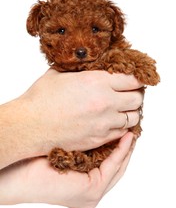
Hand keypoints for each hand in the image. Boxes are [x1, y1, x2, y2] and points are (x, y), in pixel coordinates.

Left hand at [0, 132, 134, 207]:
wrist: (17, 171)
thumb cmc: (37, 157)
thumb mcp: (68, 149)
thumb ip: (84, 144)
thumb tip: (96, 123)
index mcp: (84, 184)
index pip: (107, 164)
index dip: (117, 145)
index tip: (123, 126)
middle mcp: (90, 193)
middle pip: (116, 166)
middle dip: (125, 146)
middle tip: (132, 126)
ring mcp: (92, 195)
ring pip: (118, 167)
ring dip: (126, 147)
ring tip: (132, 128)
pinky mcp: (92, 191)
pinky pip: (113, 167)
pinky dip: (121, 151)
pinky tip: (126, 136)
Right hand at [21, 69, 142, 151]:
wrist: (30, 126)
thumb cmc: (41, 100)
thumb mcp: (60, 74)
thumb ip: (79, 70)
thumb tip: (86, 68)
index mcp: (97, 81)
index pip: (132, 79)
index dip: (136, 79)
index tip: (134, 81)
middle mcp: (106, 102)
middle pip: (137, 99)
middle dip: (136, 95)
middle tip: (129, 94)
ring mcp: (104, 122)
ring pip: (133, 117)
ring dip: (130, 112)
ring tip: (123, 110)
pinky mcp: (99, 139)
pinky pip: (122, 132)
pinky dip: (122, 127)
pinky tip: (115, 123)